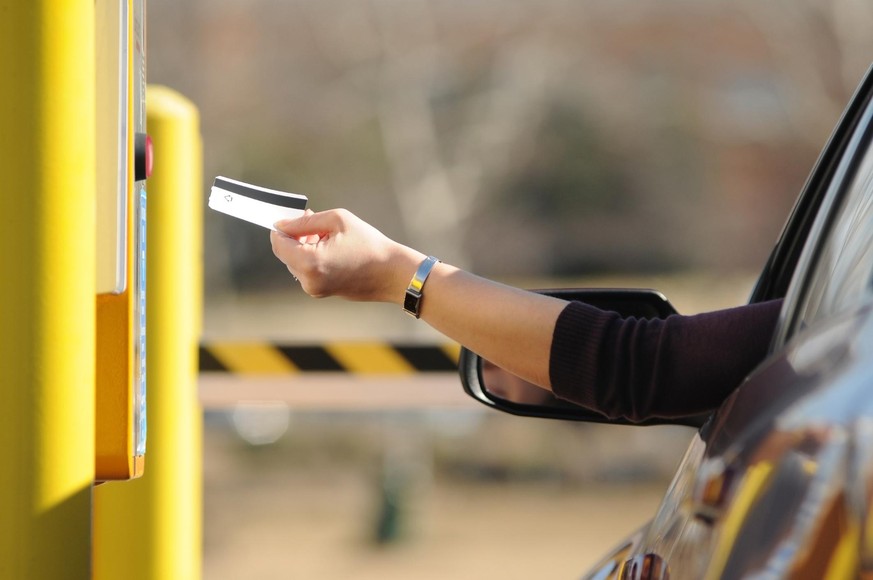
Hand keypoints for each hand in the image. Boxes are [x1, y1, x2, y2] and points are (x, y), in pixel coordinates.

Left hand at [271, 209, 423, 302]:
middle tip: (314, 222)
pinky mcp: (322, 292)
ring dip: (304, 246)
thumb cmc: (370, 246)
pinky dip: (312, 257)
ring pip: (295, 262)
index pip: (279, 243)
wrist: (393, 273)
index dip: (281, 227)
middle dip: (295, 236)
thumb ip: (306, 221)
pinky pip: (307, 271)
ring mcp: (314, 289)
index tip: (290, 217)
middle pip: (285, 253)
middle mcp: (308, 280)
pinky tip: (332, 249)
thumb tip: (283, 224)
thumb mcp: (337, 220)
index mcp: (310, 262)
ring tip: (328, 236)